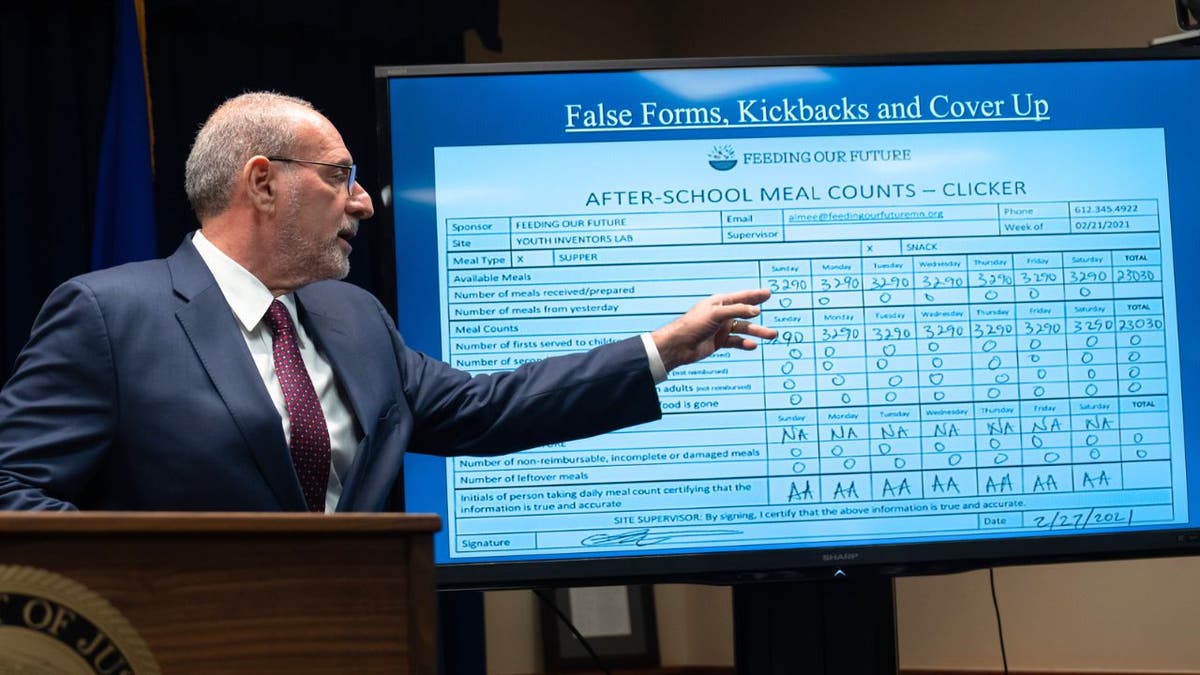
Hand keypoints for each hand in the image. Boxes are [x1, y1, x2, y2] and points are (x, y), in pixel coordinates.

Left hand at [651, 289, 777, 371]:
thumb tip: (756, 311)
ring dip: (758, 332)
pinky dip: (745, 343)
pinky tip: (753, 346)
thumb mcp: (716, 314)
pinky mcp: (719, 342)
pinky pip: (736, 341)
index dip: (755, 295)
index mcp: (719, 303)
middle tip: (772, 310)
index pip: (741, 297)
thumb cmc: (693, 325)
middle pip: (745, 313)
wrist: (679, 345)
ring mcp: (721, 328)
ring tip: (772, 334)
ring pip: (744, 329)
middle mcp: (722, 314)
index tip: (768, 293)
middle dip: (759, 314)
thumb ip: (737, 311)